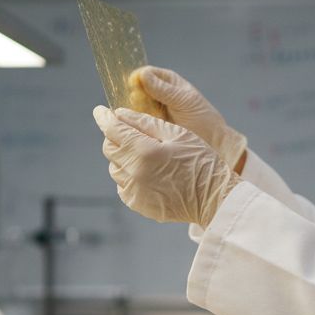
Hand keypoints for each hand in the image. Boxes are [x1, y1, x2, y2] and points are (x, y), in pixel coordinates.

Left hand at [93, 105, 239, 226]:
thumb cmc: (200, 161)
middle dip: (116, 137)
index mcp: (144, 151)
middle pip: (109, 149)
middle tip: (131, 132)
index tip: (100, 111)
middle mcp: (134, 173)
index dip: (104, 118)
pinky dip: (129, 175)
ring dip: (123, 157)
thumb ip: (145, 122)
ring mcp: (134, 191)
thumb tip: (120, 114)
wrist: (214, 198)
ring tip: (145, 154)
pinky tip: (148, 172)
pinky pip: (122, 184)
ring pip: (114, 167)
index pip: (113, 130)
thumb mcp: (177, 134)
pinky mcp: (137, 203)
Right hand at [133, 66, 247, 170]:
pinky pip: (138, 120)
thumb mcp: (183, 101)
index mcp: (168, 81)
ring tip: (146, 117)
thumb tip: (142, 75)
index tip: (136, 87)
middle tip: (141, 104)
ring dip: (136, 110)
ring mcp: (153, 110)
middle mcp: (158, 94)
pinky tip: (143, 126)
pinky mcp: (151, 125)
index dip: (138, 79)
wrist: (210, 142)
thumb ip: (163, 89)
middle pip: (137, 89)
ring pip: (135, 105)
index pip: (146, 74)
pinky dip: (137, 122)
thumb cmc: (202, 118)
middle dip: (137, 96)